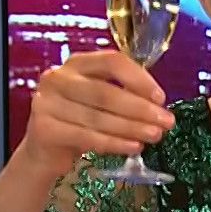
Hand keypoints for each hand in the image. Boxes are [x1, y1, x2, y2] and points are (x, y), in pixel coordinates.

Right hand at [16, 50, 172, 177]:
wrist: (47, 149)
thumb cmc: (81, 120)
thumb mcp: (101, 101)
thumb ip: (125, 95)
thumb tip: (159, 107)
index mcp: (78, 63)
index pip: (112, 62)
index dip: (139, 79)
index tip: (161, 98)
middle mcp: (58, 78)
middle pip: (106, 92)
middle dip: (140, 108)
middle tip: (167, 122)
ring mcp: (47, 103)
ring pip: (98, 117)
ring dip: (131, 127)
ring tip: (155, 136)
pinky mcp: (43, 129)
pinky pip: (86, 136)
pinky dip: (114, 143)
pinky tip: (134, 147)